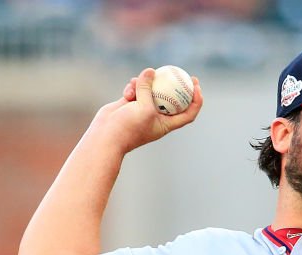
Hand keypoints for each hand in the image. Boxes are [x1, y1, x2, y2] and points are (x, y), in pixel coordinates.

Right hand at [88, 68, 202, 153]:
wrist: (105, 136)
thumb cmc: (128, 127)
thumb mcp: (143, 107)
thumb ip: (148, 89)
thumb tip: (150, 71)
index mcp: (166, 124)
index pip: (188, 113)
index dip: (196, 100)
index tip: (196, 86)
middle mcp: (157, 117)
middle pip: (172, 99)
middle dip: (177, 85)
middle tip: (180, 72)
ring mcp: (143, 110)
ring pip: (151, 91)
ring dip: (145, 84)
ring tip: (137, 83)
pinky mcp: (130, 104)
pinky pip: (136, 90)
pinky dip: (132, 87)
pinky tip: (127, 90)